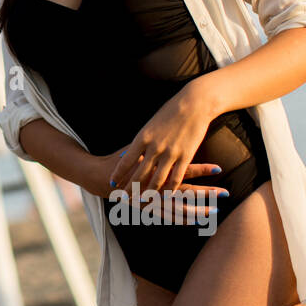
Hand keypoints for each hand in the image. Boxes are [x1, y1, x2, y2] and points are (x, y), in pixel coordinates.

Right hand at [106, 158, 228, 223]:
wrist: (102, 175)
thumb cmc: (124, 157)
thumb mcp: (142, 146)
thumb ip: (159, 146)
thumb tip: (177, 134)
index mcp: (157, 168)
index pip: (184, 168)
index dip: (202, 169)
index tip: (219, 168)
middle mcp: (156, 185)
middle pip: (186, 191)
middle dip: (206, 193)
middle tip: (225, 194)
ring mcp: (152, 199)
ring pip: (179, 208)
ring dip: (197, 210)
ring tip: (214, 211)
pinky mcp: (146, 208)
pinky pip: (167, 217)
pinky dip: (180, 219)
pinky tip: (194, 222)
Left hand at [110, 80, 219, 194]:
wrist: (193, 104)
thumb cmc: (170, 112)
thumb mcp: (150, 125)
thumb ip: (141, 141)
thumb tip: (130, 153)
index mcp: (142, 138)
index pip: (126, 161)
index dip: (118, 174)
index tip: (112, 183)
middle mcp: (154, 147)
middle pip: (139, 174)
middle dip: (129, 188)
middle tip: (122, 198)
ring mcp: (170, 153)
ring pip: (156, 179)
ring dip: (148, 193)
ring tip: (142, 201)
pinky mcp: (185, 156)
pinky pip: (176, 177)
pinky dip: (170, 189)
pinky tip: (166, 196)